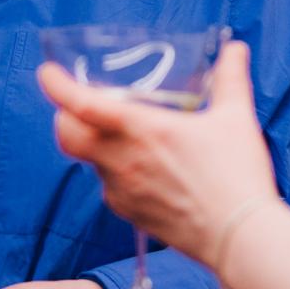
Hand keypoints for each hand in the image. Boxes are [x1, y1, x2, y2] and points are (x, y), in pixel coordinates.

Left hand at [39, 41, 279, 267]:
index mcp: (142, 129)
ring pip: (89, 161)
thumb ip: (230, 79)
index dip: (57, 86)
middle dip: (64, 117)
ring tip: (125, 136)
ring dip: (96, 144)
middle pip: (67, 136)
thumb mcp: (235, 119)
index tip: (48, 73)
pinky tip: (143, 169)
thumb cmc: (237, 176)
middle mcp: (123, 160)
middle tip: (79, 105)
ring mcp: (123, 190)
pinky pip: (109, 186)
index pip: (81, 104)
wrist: (241, 238)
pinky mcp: (130, 214)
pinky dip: (115, 171)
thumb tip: (236, 50)